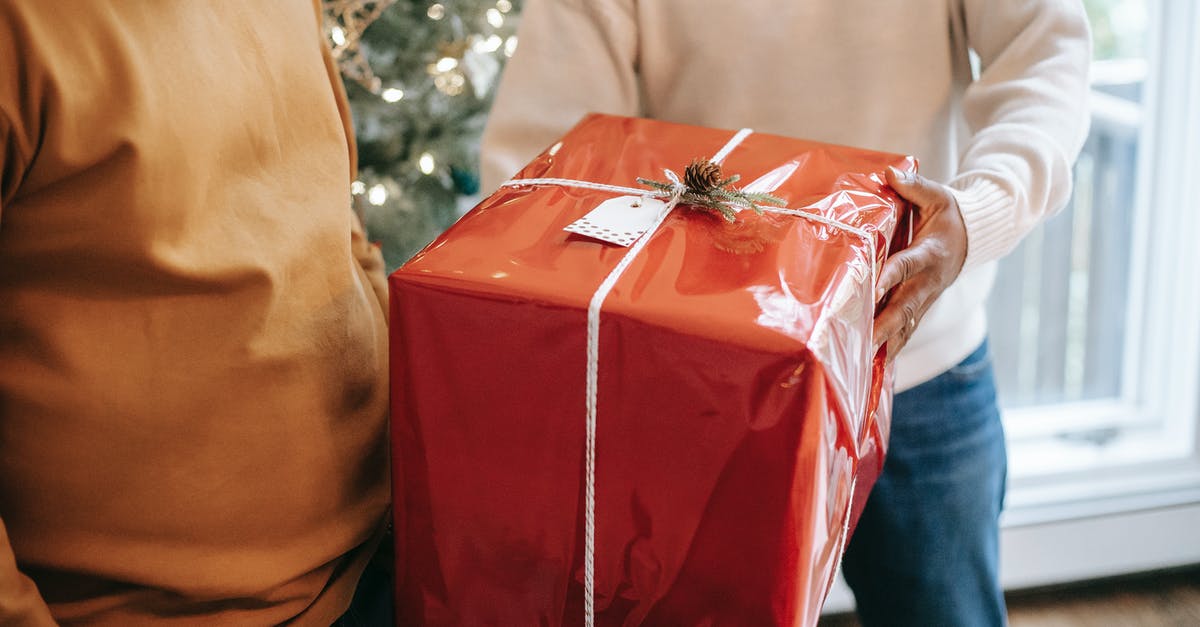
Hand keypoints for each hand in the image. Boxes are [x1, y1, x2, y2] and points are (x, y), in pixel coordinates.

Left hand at [873, 166, 968, 361]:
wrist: (971, 238)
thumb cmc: (948, 214)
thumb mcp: (937, 195)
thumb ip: (914, 187)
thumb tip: (890, 172)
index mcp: (930, 253)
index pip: (907, 265)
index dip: (891, 275)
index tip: (873, 285)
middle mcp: (928, 282)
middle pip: (904, 307)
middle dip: (883, 325)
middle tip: (862, 340)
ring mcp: (926, 300)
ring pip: (904, 327)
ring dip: (885, 345)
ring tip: (861, 364)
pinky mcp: (921, 310)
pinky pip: (905, 333)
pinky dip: (890, 351)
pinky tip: (871, 369)